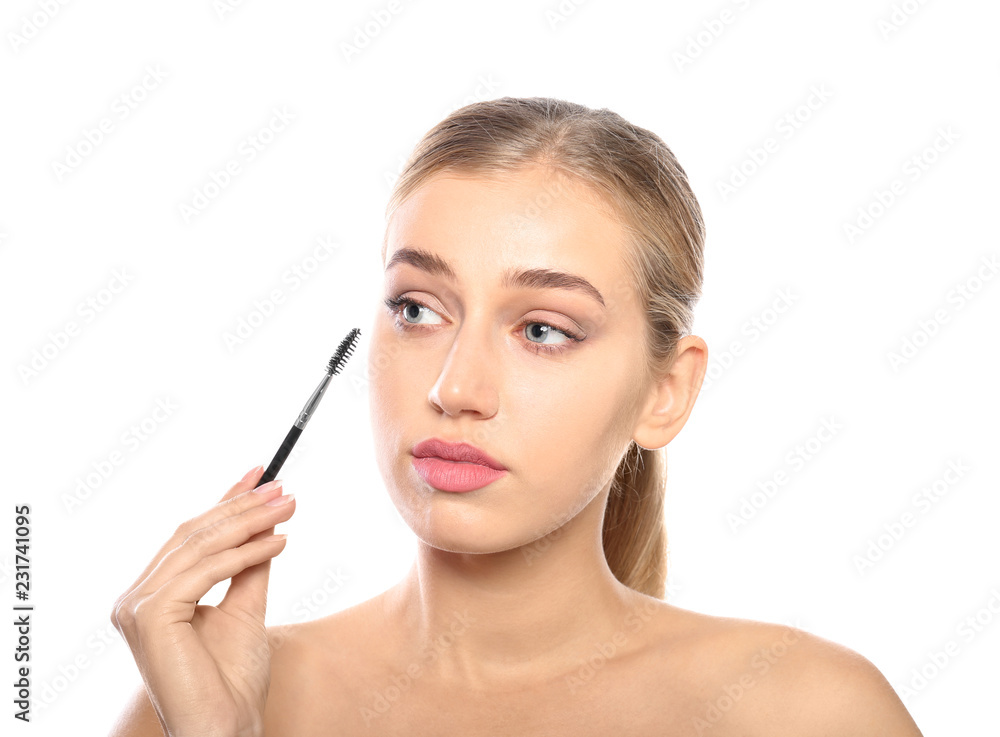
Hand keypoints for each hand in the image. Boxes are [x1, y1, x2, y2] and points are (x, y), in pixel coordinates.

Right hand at [111, 466, 295, 736]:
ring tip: (288, 507)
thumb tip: (266, 522)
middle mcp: (136, 597)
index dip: (225, 501)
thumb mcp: (245, 607)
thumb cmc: (232, 677)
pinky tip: (278, 542)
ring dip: (249, 522)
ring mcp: (136, 606)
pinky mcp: (149, 616)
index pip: (191, 536)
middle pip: (193, 534)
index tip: (261, 475)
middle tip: (282, 488)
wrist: (225, 725)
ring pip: (200, 546)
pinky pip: (205, 571)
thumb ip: (248, 566)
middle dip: (241, 506)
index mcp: (152, 594)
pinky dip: (245, 553)